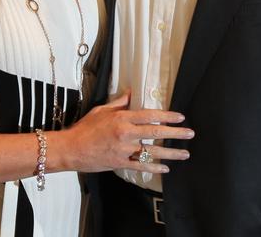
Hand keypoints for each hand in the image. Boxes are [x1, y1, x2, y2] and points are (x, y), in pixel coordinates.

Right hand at [51, 91, 192, 173]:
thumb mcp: (101, 110)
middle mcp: (125, 133)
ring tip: (184, 153)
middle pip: (156, 133)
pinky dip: (154, 167)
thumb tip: (130, 92)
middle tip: (190, 134)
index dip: (168, 116)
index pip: (150, 115)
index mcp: (122, 118)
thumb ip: (118, 103)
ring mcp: (123, 150)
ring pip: (152, 151)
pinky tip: (166, 168)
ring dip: (171, 153)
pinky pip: (141, 166)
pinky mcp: (119, 163)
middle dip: (176, 133)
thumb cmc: (84, 129)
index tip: (180, 117)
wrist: (70, 149)